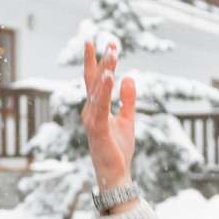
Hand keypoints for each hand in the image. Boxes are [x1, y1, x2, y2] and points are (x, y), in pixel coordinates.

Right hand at [81, 41, 137, 200]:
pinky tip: (110, 77)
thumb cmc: (118, 150)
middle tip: (110, 42)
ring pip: (97, 90)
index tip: (94, 42)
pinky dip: (104, 90)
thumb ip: (127, 100)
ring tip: (112, 53)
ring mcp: (92, 120)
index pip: (92, 81)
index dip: (93, 61)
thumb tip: (129, 78)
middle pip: (94, 81)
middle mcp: (89, 112)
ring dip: (105, 70)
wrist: (114, 175)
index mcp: (95, 109)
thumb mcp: (127, 120)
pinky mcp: (98, 129)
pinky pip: (101, 106)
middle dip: (102, 61)